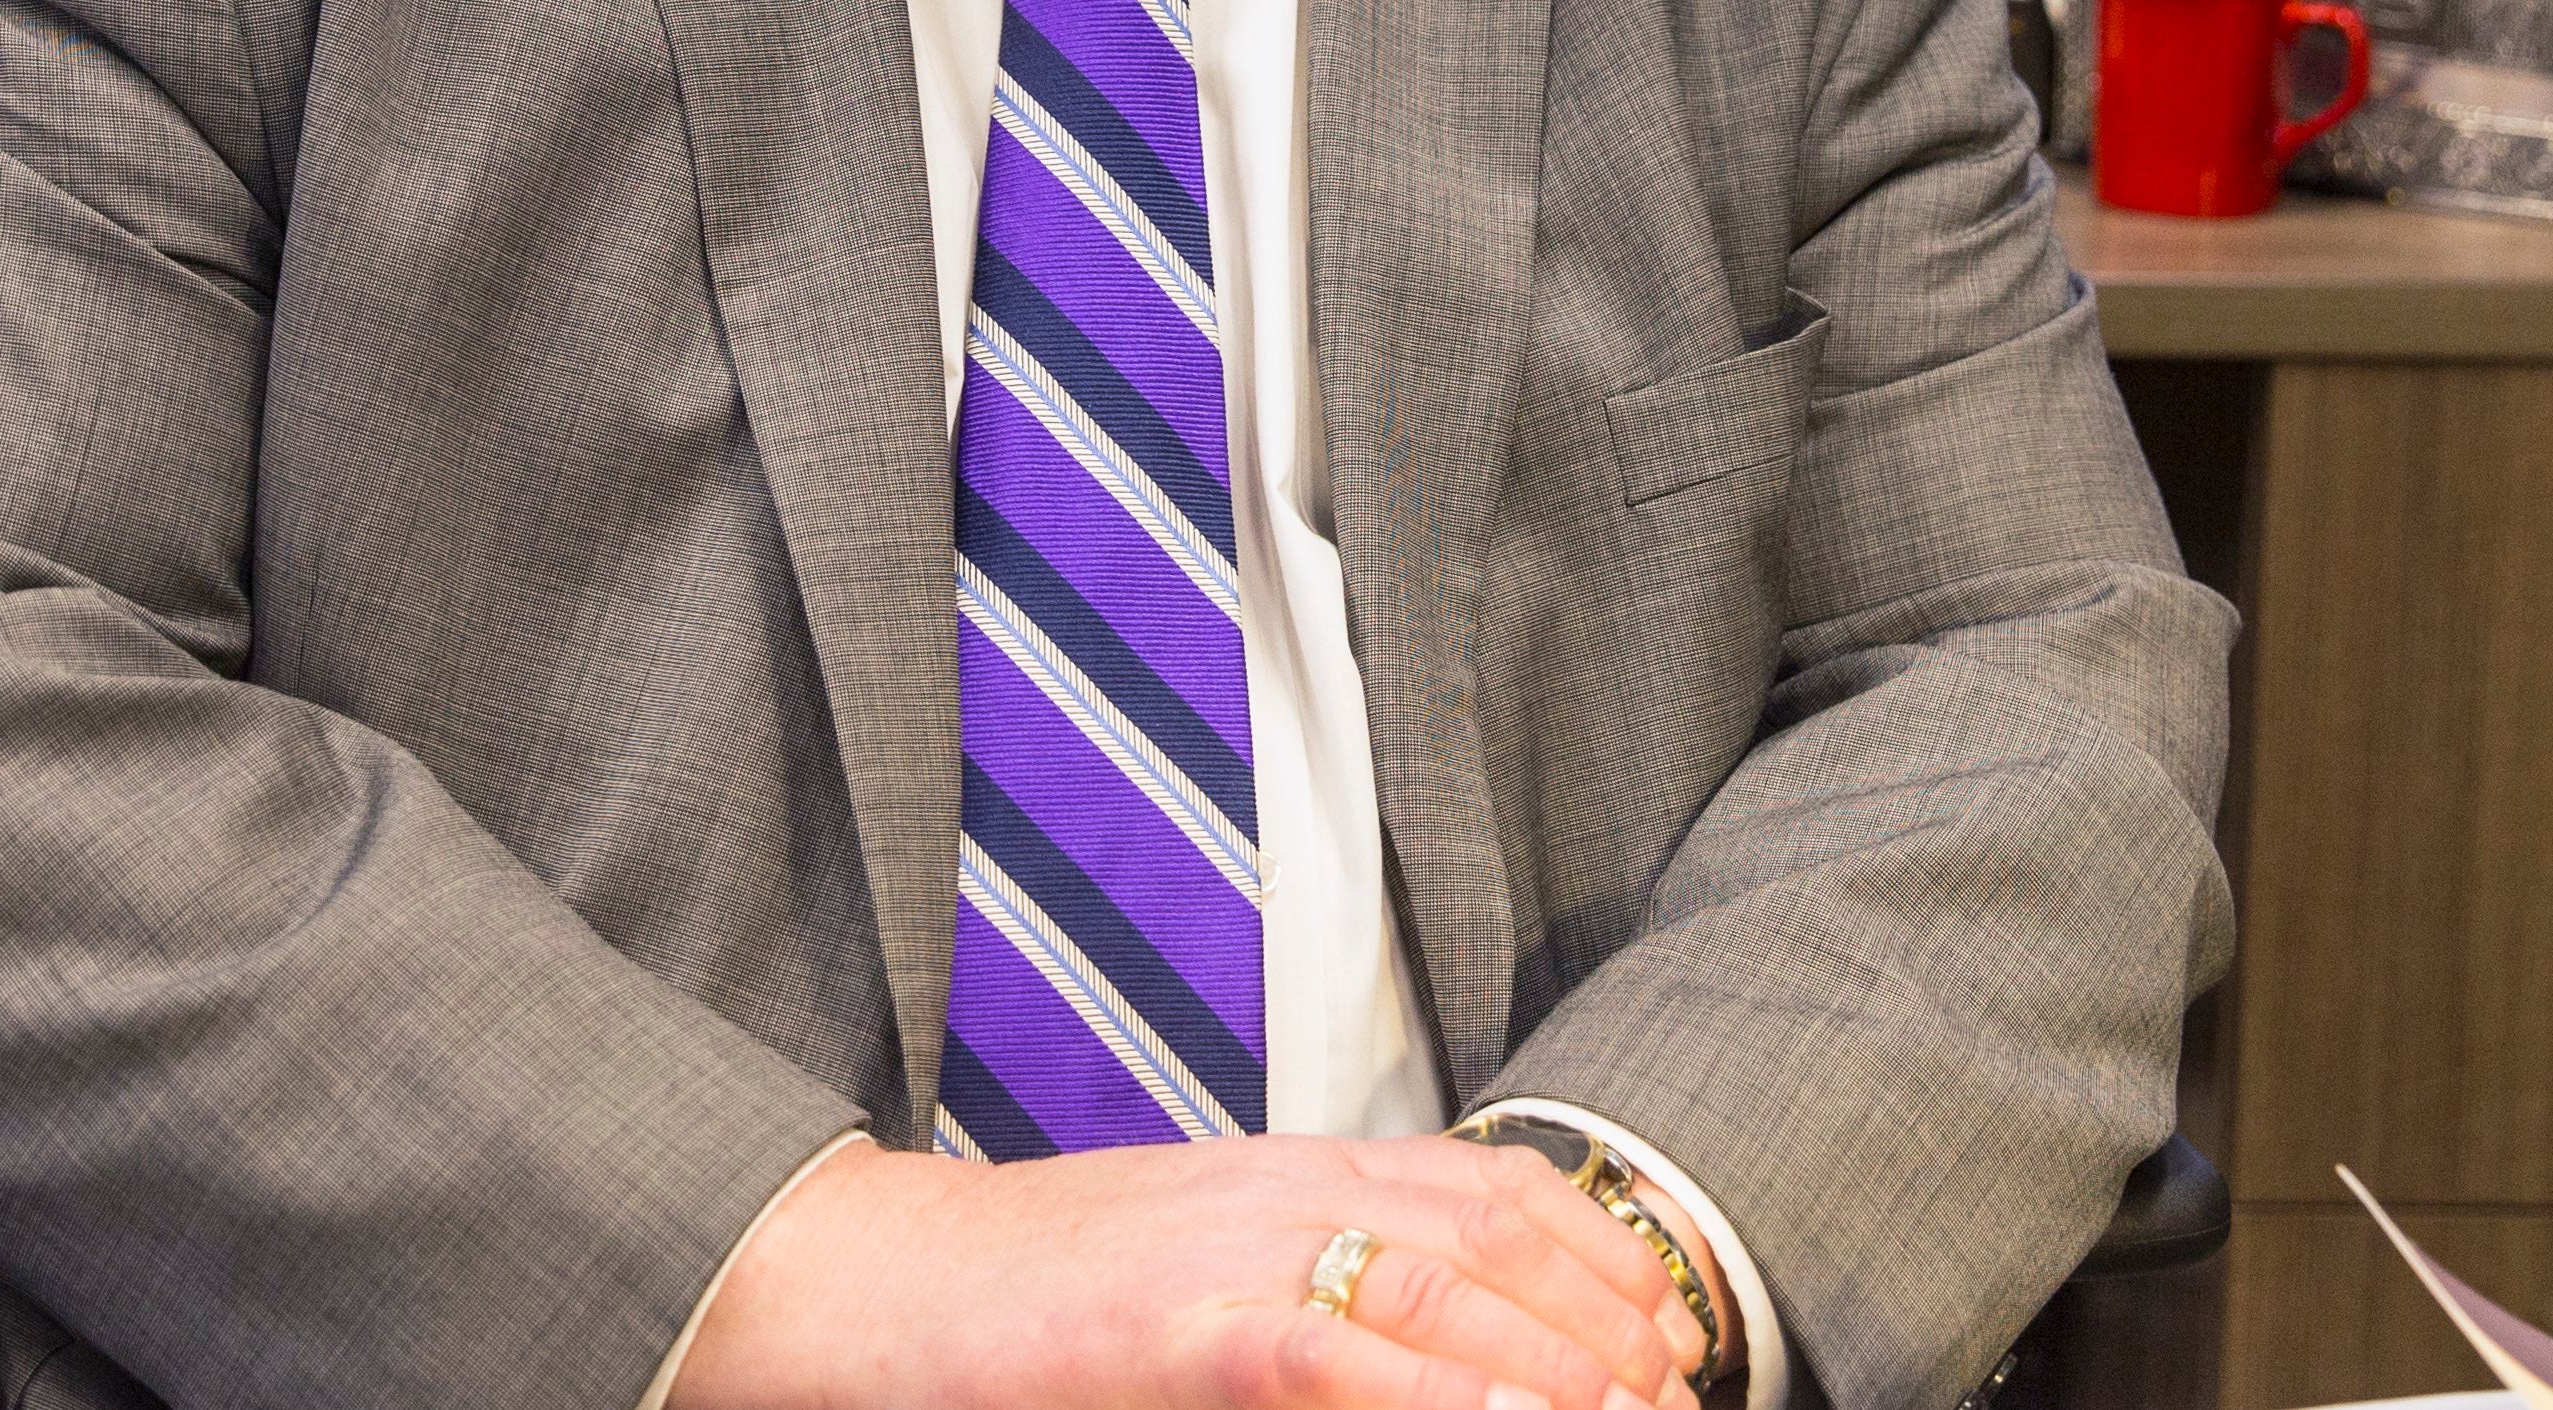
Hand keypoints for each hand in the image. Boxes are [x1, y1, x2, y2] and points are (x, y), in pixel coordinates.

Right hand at [674, 1130, 1710, 1409]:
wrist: (876, 1282)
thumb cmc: (1034, 1296)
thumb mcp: (1200, 1262)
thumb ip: (1313, 1286)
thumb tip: (1425, 1349)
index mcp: (1293, 1166)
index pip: (1493, 1182)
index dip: (1603, 1253)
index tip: (1671, 1330)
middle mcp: (1282, 1185)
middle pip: (1496, 1233)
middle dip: (1610, 1320)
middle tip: (1676, 1400)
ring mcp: (1229, 1248)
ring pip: (1436, 1284)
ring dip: (1552, 1362)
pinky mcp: (1174, 1326)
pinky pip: (1324, 1349)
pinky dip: (1428, 1392)